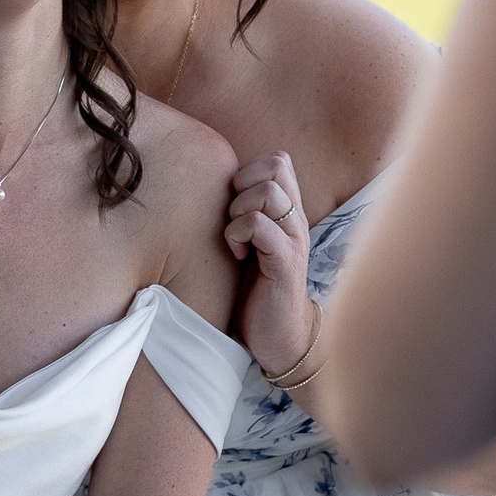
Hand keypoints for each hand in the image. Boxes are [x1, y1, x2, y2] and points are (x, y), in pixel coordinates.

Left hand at [227, 150, 317, 383]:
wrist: (279, 336)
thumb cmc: (253, 289)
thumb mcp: (246, 242)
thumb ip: (238, 213)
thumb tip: (200, 186)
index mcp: (287, 211)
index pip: (277, 159)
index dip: (248, 170)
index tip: (233, 203)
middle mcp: (294, 219)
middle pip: (275, 164)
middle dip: (243, 183)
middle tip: (232, 215)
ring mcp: (293, 239)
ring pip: (267, 192)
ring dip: (238, 211)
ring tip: (234, 238)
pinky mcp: (285, 263)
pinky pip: (260, 226)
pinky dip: (239, 235)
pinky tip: (237, 255)